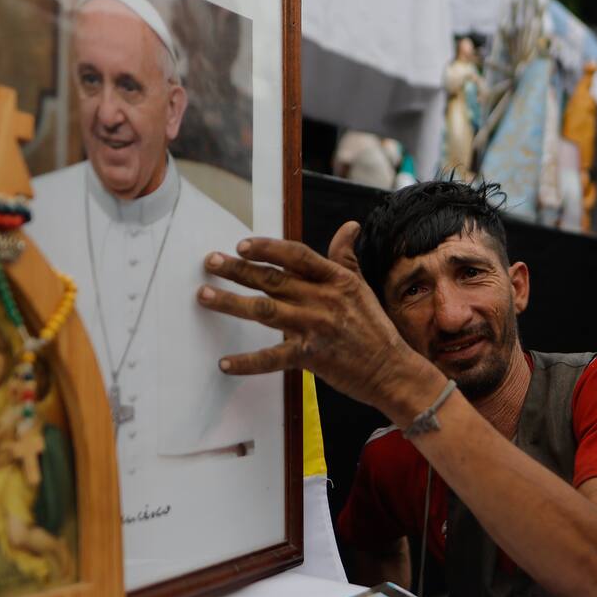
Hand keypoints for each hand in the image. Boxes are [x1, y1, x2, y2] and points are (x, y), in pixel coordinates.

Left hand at [197, 222, 439, 418]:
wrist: (391, 369)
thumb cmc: (374, 328)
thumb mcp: (362, 286)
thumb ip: (346, 257)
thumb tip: (349, 226)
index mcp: (335, 279)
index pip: (296, 256)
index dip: (267, 248)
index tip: (241, 244)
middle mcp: (323, 299)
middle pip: (272, 280)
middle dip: (237, 269)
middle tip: (210, 262)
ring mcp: (315, 327)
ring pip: (265, 311)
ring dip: (231, 302)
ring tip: (204, 296)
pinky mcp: (310, 356)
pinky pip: (273, 358)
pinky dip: (247, 363)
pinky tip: (225, 363)